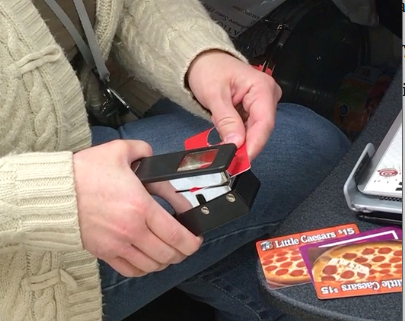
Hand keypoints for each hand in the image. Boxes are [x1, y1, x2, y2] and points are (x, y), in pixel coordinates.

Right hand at [73, 140, 201, 276]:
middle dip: (183, 252)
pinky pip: (130, 270)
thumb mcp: (119, 151)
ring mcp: (117, 244)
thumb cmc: (84, 172)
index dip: (192, 241)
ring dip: (165, 261)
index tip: (196, 238)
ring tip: (168, 251)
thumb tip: (154, 157)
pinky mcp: (103, 252)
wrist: (53, 192)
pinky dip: (144, 268)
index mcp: (140, 207)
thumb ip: (143, 151)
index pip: (176, 235)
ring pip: (151, 265)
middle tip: (186, 244)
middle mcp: (131, 230)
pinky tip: (147, 259)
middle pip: (167, 254)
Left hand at [187, 50, 281, 158]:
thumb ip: (226, 120)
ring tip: (223, 144)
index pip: (264, 123)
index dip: (254, 144)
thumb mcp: (214, 95)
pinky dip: (236, 135)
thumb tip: (236, 143)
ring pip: (253, 132)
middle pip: (260, 129)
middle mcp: (267, 96)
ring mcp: (261, 104)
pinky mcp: (252, 110)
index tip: (242, 160)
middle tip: (229, 159)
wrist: (202, 61)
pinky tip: (226, 136)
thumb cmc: (209, 70)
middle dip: (245, 145)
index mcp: (262, 87)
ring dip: (239, 141)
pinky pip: (247, 129)